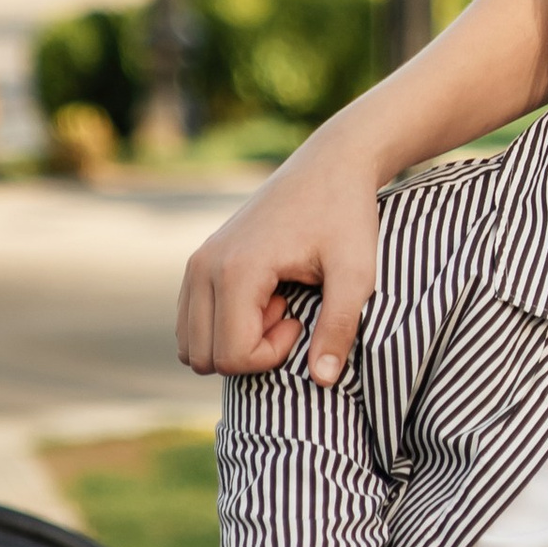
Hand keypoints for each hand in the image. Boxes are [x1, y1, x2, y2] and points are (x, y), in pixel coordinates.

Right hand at [178, 127, 379, 384]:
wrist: (329, 165)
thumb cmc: (346, 215)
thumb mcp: (357, 272)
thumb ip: (340, 327)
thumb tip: (323, 381)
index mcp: (236, 270)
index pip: (232, 355)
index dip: (272, 355)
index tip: (301, 319)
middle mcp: (203, 266)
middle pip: (204, 357)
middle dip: (249, 350)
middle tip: (288, 311)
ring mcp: (196, 262)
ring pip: (190, 344)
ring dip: (234, 339)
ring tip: (276, 304)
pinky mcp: (199, 261)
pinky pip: (191, 322)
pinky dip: (222, 325)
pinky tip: (264, 296)